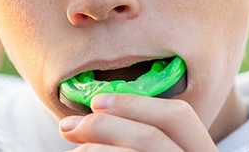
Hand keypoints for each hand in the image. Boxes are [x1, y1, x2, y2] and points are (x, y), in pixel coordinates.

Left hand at [59, 94, 217, 150]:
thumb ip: (143, 135)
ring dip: (95, 149)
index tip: (97, 101)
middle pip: (152, 136)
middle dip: (105, 125)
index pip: (179, 116)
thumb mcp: (160, 148)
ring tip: (75, 151)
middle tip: (69, 126)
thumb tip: (101, 111)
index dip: (135, 103)